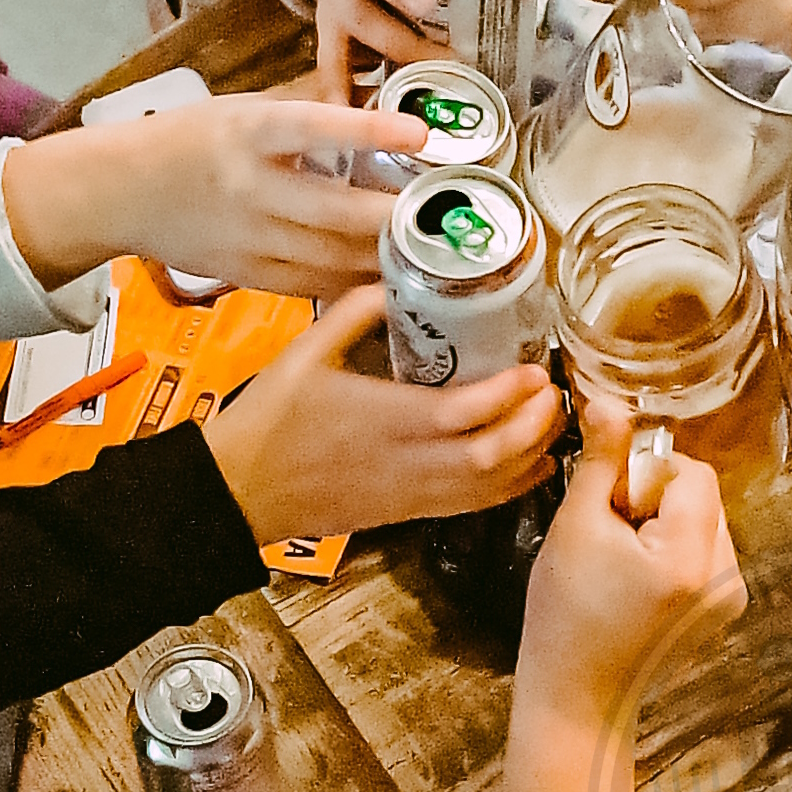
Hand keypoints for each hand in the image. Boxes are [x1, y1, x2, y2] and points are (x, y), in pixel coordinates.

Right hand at [2, 93, 412, 294]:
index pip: (314, 127)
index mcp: (248, 134)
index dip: (368, 132)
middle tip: (450, 214)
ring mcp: (248, 238)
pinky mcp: (247, 273)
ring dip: (386, 257)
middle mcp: (250, 188)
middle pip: (336, 211)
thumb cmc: (188, 139)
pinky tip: (389, 277)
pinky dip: (353, 281)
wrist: (121, 193)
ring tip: (434, 251)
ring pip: (332, 256)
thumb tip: (371, 93)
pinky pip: (312, 283)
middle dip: (397, 218)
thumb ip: (302, 108)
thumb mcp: (241, 108)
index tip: (420, 135)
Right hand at [198, 289, 559, 542]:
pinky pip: (472, 506)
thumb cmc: (268, 421)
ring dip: (531, 458)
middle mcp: (407, 462)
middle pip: (493, 455)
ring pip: (490, 487)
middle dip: (535, 426)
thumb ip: (354, 311)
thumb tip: (393, 278)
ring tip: (551, 425)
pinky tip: (527, 465)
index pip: (466, 412)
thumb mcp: (306, 351)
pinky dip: (509, 487)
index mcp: (385, 419)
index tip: (534, 369)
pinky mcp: (406, 514)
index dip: (510, 394)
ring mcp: (410, 493)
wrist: (239, 491)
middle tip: (553, 393)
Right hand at [502, 445, 748, 791]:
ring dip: (663, 523)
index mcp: (691, 558)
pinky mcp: (723, 610)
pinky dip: (672, 550)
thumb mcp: (575, 528)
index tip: (610, 507)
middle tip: (611, 536)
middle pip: (702, 495)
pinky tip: (635, 582)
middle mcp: (726, 578)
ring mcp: (729, 598)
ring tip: (620, 562)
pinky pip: (704, 550)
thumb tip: (610, 401)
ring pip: (703, 520)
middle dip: (655, 499)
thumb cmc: (564, 618)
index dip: (647, 475)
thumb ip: (601, 460)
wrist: (577, 700)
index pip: (693, 473)